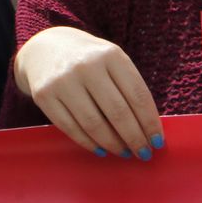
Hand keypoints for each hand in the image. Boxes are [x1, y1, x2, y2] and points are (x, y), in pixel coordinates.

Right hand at [14, 26, 163, 158]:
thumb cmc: (89, 60)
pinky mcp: (43, 95)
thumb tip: (148, 131)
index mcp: (110, 55)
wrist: (44, 49)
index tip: (157, 142)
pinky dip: (89, 143)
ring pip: (94, 124)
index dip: (150, 123)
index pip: (138, 96)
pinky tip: (101, 149)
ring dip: (113, 144)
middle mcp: (85, 66)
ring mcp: (61, 80)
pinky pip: (70, 127)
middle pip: (117, 112)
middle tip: (143, 153)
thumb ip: (129, 88)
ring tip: (124, 153)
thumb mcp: (112, 62)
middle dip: (134, 138)